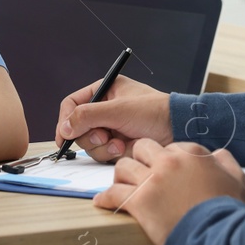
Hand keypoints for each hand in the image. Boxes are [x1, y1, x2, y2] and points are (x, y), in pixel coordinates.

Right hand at [55, 74, 171, 162]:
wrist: (180, 130)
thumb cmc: (154, 111)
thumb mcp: (118, 110)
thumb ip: (88, 116)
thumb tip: (65, 127)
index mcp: (104, 91)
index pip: (73, 104)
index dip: (65, 120)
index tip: (64, 136)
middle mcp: (105, 109)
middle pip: (78, 127)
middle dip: (89, 135)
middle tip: (103, 136)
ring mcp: (111, 128)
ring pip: (89, 143)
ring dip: (102, 146)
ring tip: (119, 143)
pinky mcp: (118, 144)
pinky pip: (102, 153)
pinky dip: (111, 153)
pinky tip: (126, 148)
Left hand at [93, 140, 244, 244]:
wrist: (219, 236)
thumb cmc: (229, 212)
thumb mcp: (238, 181)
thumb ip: (226, 162)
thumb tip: (218, 154)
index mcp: (192, 154)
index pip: (171, 147)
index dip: (167, 159)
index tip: (165, 171)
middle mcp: (170, 162)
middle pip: (142, 148)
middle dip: (140, 159)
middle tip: (140, 173)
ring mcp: (153, 180)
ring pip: (123, 166)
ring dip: (122, 176)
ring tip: (121, 186)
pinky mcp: (140, 201)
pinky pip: (113, 194)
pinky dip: (105, 198)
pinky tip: (102, 202)